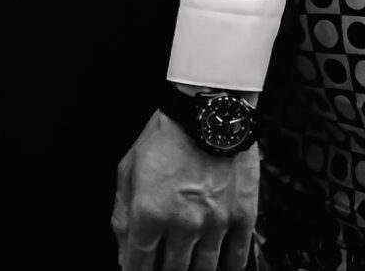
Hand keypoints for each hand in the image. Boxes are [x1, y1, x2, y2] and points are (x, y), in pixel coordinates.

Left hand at [111, 108, 258, 270]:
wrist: (208, 110)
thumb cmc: (167, 134)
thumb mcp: (128, 169)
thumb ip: (122, 215)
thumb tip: (123, 251)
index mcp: (150, 211)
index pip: (139, 263)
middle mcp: (183, 222)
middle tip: (163, 269)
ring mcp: (215, 222)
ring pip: (204, 269)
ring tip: (187, 269)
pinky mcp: (242, 216)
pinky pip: (237, 256)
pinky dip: (228, 268)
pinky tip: (221, 270)